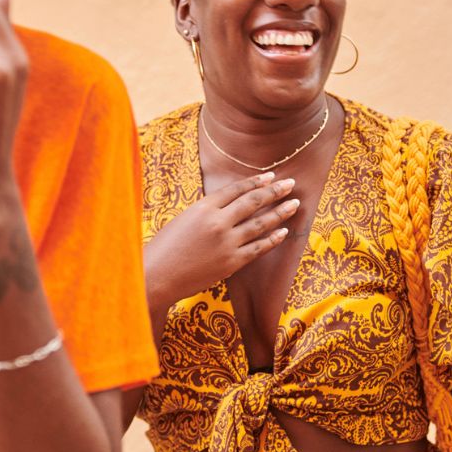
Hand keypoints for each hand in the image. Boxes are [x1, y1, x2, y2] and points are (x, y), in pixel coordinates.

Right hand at [144, 172, 298, 308]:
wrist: (157, 276)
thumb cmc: (165, 247)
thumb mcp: (184, 219)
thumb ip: (208, 211)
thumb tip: (232, 206)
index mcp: (203, 207)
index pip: (236, 189)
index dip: (255, 182)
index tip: (270, 176)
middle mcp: (217, 222)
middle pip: (253, 202)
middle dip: (274, 191)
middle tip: (290, 183)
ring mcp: (226, 243)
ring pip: (260, 224)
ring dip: (280, 213)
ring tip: (294, 204)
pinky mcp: (231, 263)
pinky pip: (258, 248)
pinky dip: (272, 238)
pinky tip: (283, 231)